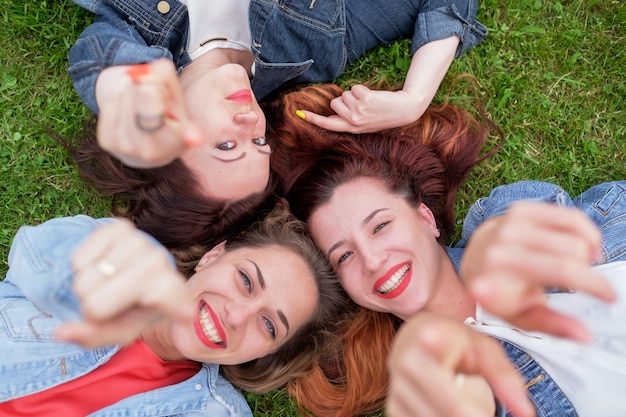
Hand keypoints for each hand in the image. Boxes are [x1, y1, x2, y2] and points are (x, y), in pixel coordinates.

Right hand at [55, 219, 194, 345]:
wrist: (127, 270)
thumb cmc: (128, 307)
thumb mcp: (119, 330)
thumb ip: (94, 337)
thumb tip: (61, 332)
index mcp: (172, 292)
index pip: (170, 299)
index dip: (176, 306)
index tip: (187, 313)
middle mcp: (161, 262)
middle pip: (96, 306)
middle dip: (90, 310)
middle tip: (109, 302)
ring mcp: (141, 241)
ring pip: (83, 283)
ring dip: (85, 288)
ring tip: (107, 283)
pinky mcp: (120, 226)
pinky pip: (78, 259)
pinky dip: (80, 268)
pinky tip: (101, 265)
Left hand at [95, 58, 201, 167]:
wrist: (144, 139)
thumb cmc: (165, 113)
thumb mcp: (174, 96)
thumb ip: (165, 76)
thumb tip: (144, 76)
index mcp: (180, 141)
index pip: (185, 135)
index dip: (191, 136)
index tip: (194, 138)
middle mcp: (155, 152)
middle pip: (147, 94)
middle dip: (148, 87)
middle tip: (155, 99)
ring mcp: (129, 150)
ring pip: (125, 98)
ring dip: (131, 94)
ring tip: (140, 107)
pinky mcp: (109, 143)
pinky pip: (109, 105)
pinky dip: (116, 102)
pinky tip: (127, 114)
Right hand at [298, 85, 426, 132]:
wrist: (404, 110)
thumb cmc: (384, 115)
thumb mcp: (365, 122)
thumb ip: (349, 118)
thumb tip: (334, 108)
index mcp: (352, 128)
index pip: (328, 124)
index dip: (313, 119)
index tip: (300, 113)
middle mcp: (353, 122)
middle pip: (335, 103)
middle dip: (345, 99)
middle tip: (361, 104)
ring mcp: (358, 111)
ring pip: (344, 94)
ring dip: (355, 94)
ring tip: (369, 101)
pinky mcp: (364, 100)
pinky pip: (354, 88)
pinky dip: (362, 88)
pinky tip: (373, 96)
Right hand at [386, 312, 534, 416]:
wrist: (416, 334)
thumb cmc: (454, 339)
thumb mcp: (484, 348)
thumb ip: (505, 378)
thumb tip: (526, 414)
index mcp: (427, 343)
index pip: (455, 405)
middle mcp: (403, 364)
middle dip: (473, 416)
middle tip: (486, 413)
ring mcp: (394, 388)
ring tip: (473, 408)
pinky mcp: (391, 406)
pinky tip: (449, 411)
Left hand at [461, 202, 615, 340]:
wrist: (474, 262)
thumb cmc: (500, 292)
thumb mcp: (520, 317)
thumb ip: (552, 325)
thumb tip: (584, 335)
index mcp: (503, 271)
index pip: (562, 270)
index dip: (594, 284)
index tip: (610, 297)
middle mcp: (504, 242)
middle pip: (575, 251)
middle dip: (587, 271)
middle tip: (580, 283)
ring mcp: (512, 222)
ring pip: (577, 232)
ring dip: (586, 251)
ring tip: (575, 265)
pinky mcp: (521, 209)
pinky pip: (570, 216)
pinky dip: (583, 232)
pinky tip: (575, 247)